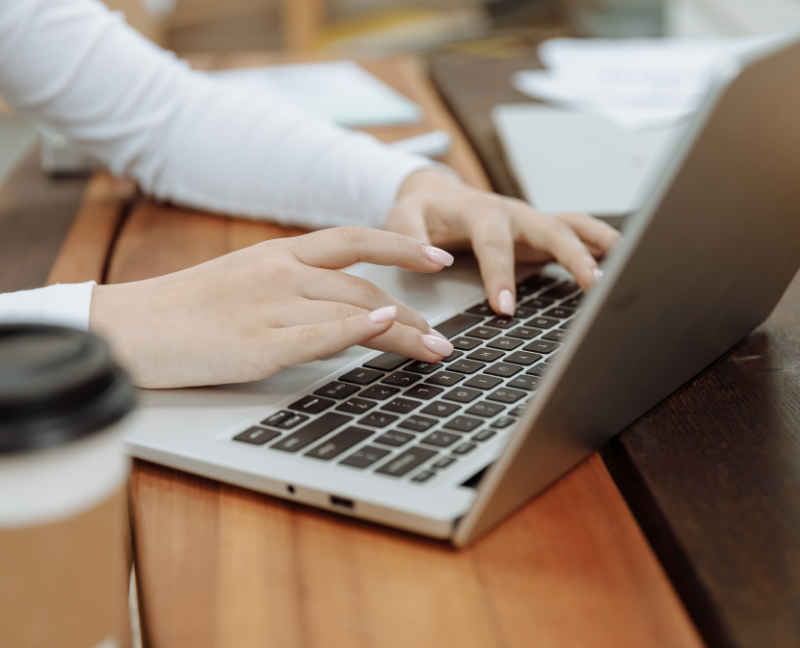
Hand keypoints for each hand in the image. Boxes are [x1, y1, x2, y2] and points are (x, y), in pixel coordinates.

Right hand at [89, 227, 455, 387]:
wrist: (131, 328)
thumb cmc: (188, 308)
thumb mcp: (244, 279)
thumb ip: (293, 283)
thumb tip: (343, 303)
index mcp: (278, 254)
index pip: (353, 240)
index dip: (400, 246)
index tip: (436, 259)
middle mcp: (280, 273)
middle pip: (364, 285)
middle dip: (413, 312)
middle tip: (442, 335)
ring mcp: (270, 307)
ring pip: (353, 311)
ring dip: (403, 332)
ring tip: (435, 349)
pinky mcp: (258, 345)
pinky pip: (319, 334)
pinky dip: (357, 328)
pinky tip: (387, 328)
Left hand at [385, 169, 620, 314]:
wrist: (437, 195)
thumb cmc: (422, 211)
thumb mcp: (402, 218)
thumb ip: (410, 236)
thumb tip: (433, 260)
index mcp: (478, 211)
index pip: (493, 243)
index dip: (500, 274)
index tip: (504, 308)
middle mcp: (512, 213)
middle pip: (549, 229)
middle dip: (572, 255)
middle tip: (591, 284)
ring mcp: (530, 221)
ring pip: (570, 225)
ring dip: (596, 243)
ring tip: (625, 262)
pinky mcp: (539, 233)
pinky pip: (573, 232)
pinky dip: (597, 243)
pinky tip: (618, 260)